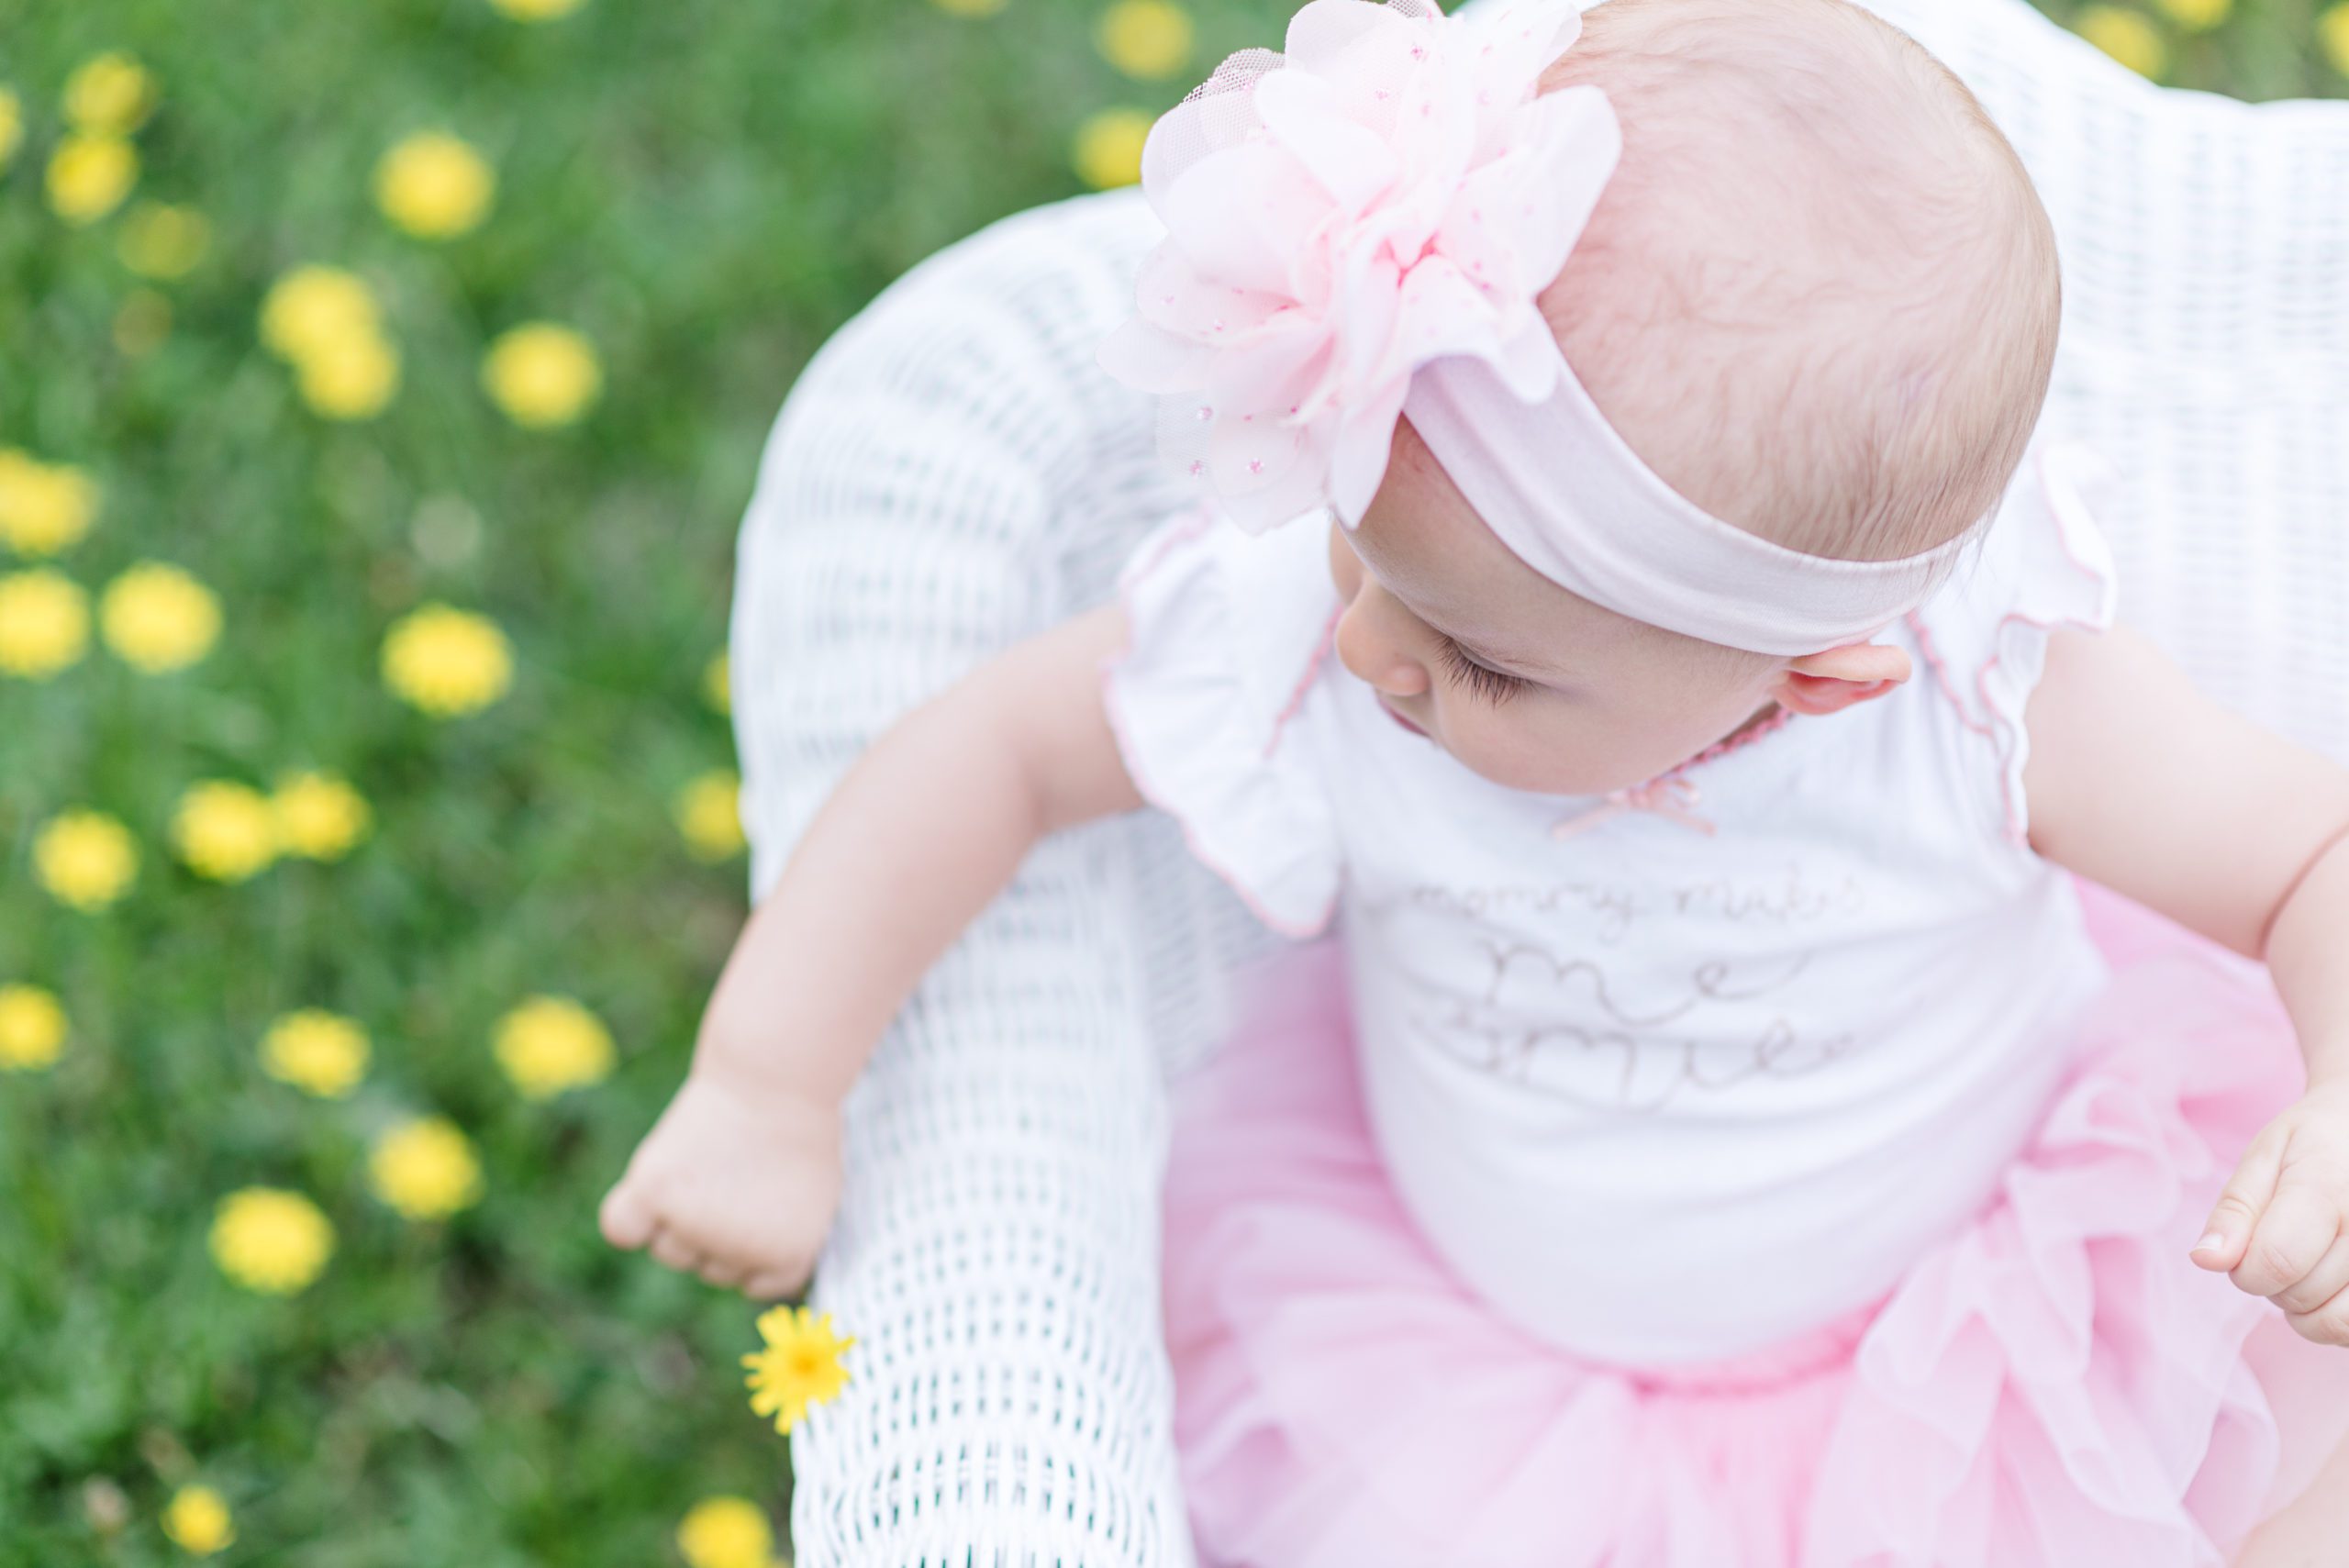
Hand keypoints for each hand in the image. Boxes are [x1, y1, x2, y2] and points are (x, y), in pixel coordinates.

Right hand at [599, 1068, 841, 1298]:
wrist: (778, 1079)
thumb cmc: (799, 1130)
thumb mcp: (816, 1199)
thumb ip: (782, 1243)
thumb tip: (751, 1281)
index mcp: (788, 1258)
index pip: (755, 1285)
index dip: (753, 1246)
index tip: (760, 1205)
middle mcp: (738, 1252)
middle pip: (709, 1268)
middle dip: (719, 1229)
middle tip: (735, 1173)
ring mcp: (694, 1224)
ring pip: (669, 1250)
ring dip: (679, 1218)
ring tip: (707, 1165)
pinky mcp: (655, 1191)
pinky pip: (623, 1229)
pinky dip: (629, 1219)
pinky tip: (651, 1191)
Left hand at [2192, 1078, 2348, 1345]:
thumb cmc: (2314, 1144)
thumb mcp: (2265, 1158)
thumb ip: (2236, 1211)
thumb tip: (2205, 1260)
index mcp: (2327, 1189)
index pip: (2276, 1262)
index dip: (2246, 1270)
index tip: (2243, 1251)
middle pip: (2301, 1296)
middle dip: (2273, 1283)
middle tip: (2283, 1243)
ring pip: (2335, 1324)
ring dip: (2306, 1310)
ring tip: (2308, 1267)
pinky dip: (2335, 1319)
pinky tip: (2330, 1285)